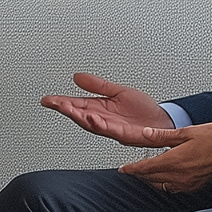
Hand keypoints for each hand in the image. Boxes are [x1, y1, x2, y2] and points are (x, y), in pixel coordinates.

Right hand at [41, 73, 173, 146]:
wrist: (163, 121)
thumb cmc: (144, 111)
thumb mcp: (118, 91)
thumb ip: (98, 85)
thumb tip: (77, 77)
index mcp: (101, 108)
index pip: (76, 104)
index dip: (61, 102)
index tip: (48, 99)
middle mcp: (104, 120)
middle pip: (80, 115)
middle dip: (65, 109)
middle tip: (53, 103)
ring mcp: (114, 128)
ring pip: (91, 124)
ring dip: (78, 117)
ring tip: (67, 108)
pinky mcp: (125, 134)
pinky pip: (110, 130)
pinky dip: (99, 125)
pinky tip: (92, 118)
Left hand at [118, 120, 211, 192]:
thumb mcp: (187, 132)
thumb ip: (163, 136)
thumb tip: (146, 134)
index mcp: (175, 161)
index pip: (146, 169)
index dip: (132, 169)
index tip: (124, 169)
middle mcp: (180, 176)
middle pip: (152, 180)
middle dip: (140, 175)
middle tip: (132, 171)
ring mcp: (189, 183)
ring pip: (162, 186)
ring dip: (152, 181)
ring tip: (146, 174)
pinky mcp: (197, 186)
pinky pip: (175, 189)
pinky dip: (166, 184)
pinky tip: (167, 178)